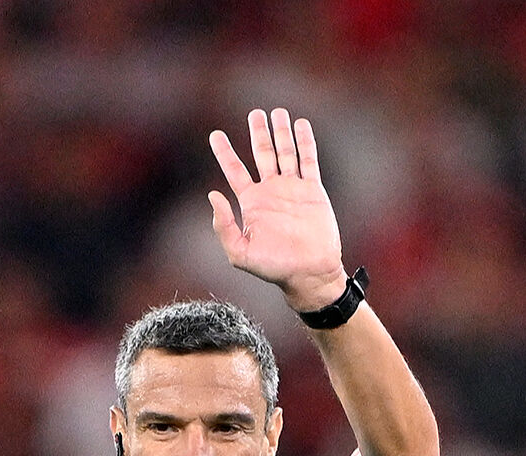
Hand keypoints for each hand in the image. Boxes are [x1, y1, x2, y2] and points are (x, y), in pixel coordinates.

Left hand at [208, 109, 349, 310]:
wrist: (309, 273)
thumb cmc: (274, 268)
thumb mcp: (240, 253)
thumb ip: (224, 226)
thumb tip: (213, 195)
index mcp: (252, 203)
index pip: (234, 170)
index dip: (224, 152)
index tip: (215, 134)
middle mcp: (271, 191)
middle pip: (262, 153)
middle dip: (258, 133)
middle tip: (255, 113)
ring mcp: (292, 189)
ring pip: (285, 152)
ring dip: (281, 132)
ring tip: (278, 112)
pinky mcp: (312, 191)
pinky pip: (309, 161)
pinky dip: (305, 142)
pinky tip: (301, 125)